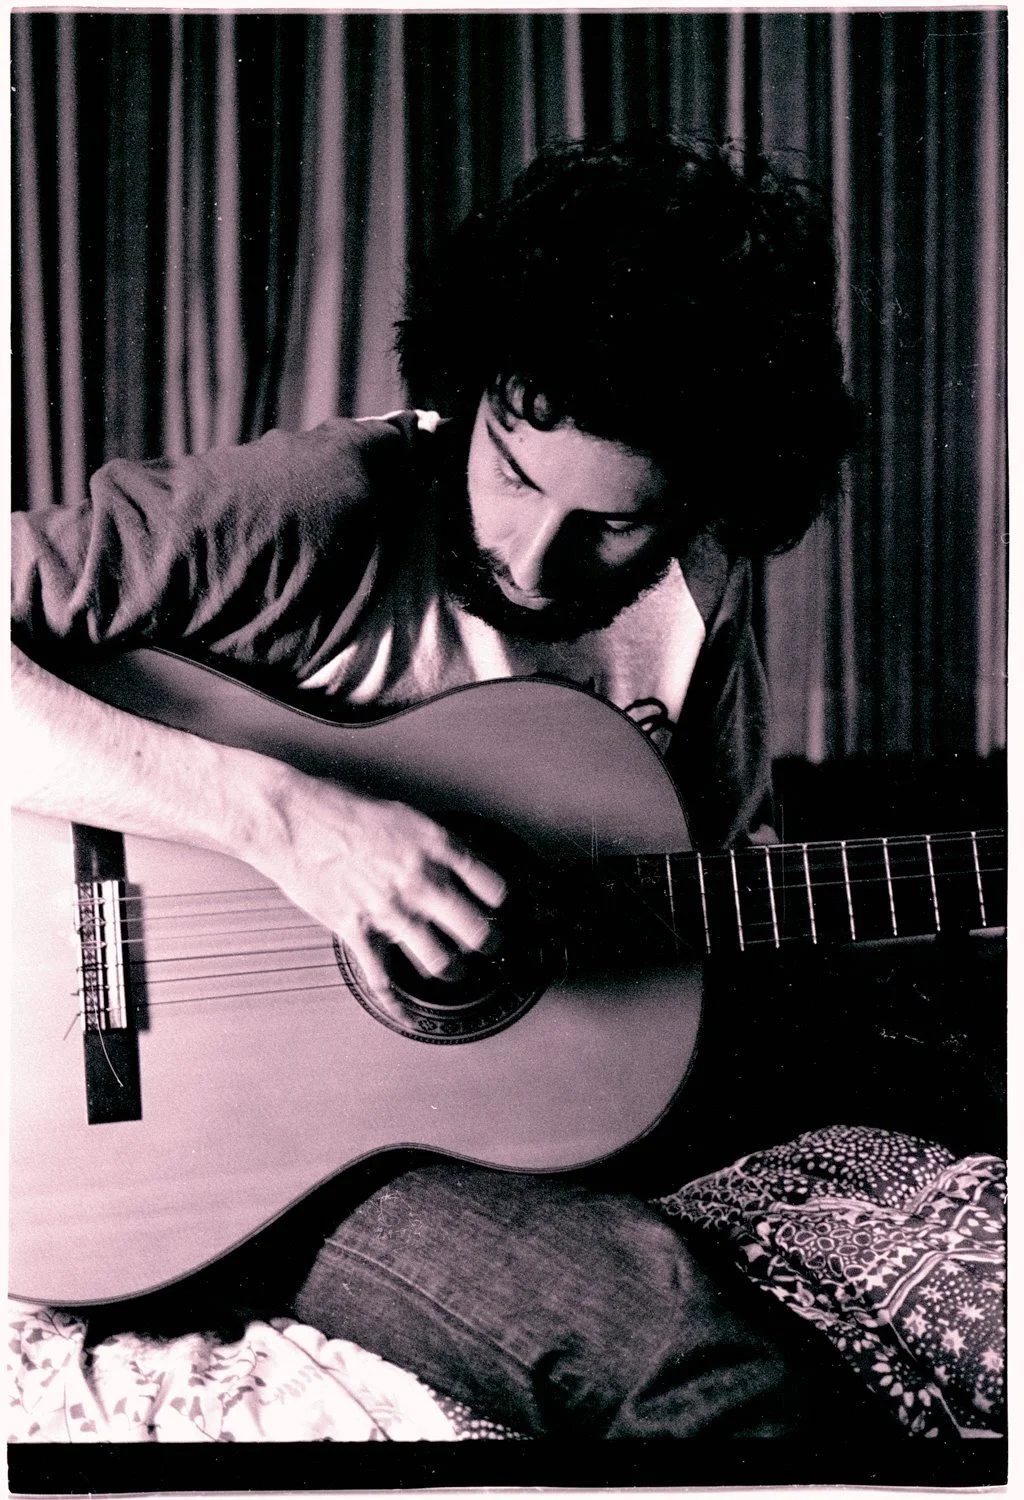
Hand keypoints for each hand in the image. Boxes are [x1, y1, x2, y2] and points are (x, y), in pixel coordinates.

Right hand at [255, 765, 506, 996]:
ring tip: (453, 969)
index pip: (493, 887)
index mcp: (436, 847)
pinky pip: (383, 980)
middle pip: (477, 931)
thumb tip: (453, 861)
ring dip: (451, 970)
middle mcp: (420, 881)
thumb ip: (432, 844)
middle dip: (488, 943)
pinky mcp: (357, 931)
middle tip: (489, 946)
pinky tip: (407, 1014)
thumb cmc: (340, 808)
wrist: (292, 818)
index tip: (499, 910)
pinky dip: (397, 1004)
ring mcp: (390, 910)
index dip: (501, 903)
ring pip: (440, 961)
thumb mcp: (402, 815)